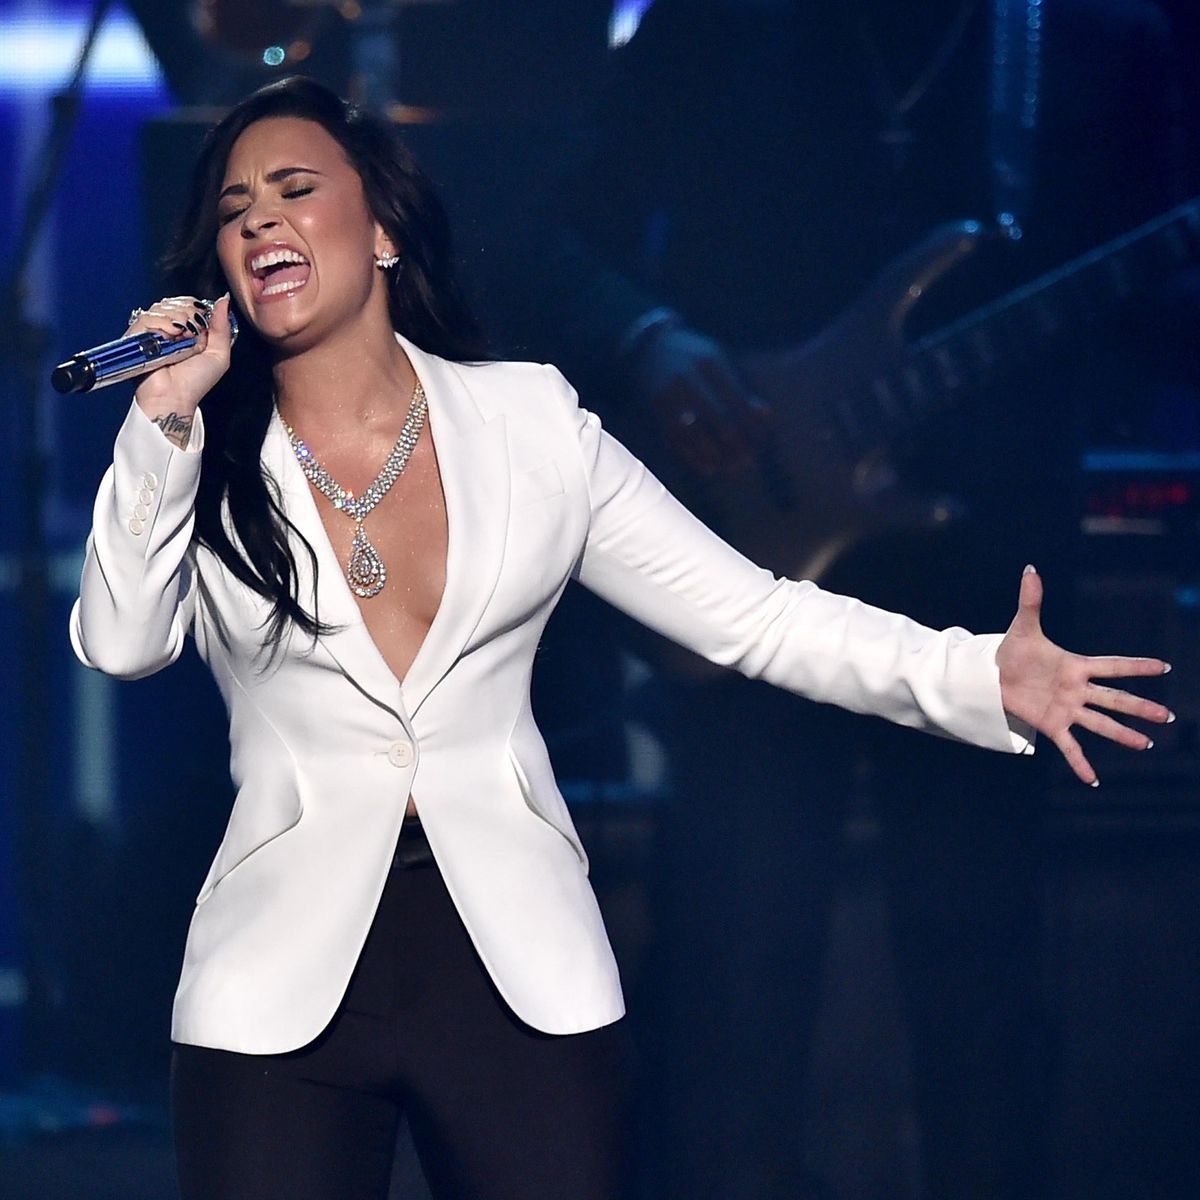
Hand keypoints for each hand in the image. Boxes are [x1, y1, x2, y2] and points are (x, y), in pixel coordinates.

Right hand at [131, 294, 234, 419]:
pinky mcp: (136, 336)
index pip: (188, 303)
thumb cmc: (195, 382)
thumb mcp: (219, 354)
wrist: (175, 396)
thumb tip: (224, 300)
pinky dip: (161, 324)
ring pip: (161, 307)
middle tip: (191, 334)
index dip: (196, 308)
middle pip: (175, 302)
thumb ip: (222, 326)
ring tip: (180, 339)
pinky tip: (168, 337)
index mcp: (186, 331)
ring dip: (176, 320)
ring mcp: (151, 332)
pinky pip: (147, 317)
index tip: (202, 326)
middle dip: (188, 313)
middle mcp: (168, 328)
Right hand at [628, 322, 767, 478]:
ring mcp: (670, 396)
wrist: (650, 348)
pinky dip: (694, 457)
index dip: (750, 423)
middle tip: (749, 461)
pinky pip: (677, 440)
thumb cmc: (694, 356)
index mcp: (709, 363)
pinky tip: (709, 468)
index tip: (761, 440)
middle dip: (737, 444)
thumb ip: (740, 387)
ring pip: (698, 435)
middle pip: (719, 418)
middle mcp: (688, 379)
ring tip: (732, 469)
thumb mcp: (718, 360)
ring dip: (717, 456)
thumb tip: (767, 414)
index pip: (736, 399)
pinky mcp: (658, 410)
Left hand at [996, 565, 1172, 784]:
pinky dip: (1080, 763)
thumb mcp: (1022, 627)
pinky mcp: (1050, 725)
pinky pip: (1069, 746)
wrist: (991, 675)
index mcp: (1075, 666)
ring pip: (1100, 724)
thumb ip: (1030, 601)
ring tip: (1147, 745)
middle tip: (1168, 717)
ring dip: (1123, 735)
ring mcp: (1066, 709)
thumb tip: (1030, 569)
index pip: (1112, 666)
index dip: (1136, 666)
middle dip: (1140, 707)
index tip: (1163, 666)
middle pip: (1114, 699)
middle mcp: (1077, 690)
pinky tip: (1092, 780)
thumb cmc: (1012, 652)